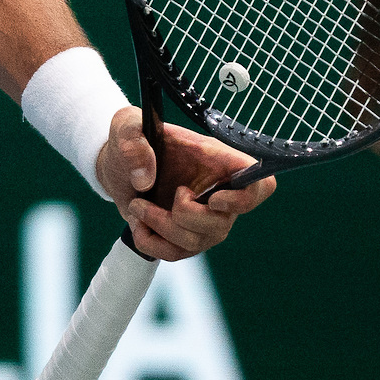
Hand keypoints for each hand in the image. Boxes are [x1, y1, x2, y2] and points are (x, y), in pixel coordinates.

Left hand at [95, 106, 276, 261]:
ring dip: (160, 227)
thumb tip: (145, 179)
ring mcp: (205, 220)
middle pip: (222, 223)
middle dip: (182, 216)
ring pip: (198, 242)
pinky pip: (177, 254)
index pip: (261, 185)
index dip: (246, 199)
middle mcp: (219, 193)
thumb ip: (132, 139)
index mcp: (218, 161)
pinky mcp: (186, 237)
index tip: (213, 199)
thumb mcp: (126, 125)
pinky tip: (138, 224)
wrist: (118, 165)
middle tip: (148, 195)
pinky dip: (152, 243)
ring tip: (137, 206)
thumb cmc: (133, 140)